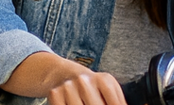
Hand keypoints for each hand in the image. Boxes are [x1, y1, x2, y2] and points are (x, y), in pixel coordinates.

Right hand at [0, 51, 125, 104]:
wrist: (61, 73)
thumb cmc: (90, 86)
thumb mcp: (107, 90)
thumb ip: (118, 101)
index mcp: (104, 80)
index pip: (116, 104)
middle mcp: (86, 81)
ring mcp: (69, 87)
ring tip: (85, 104)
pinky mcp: (55, 93)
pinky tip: (72, 104)